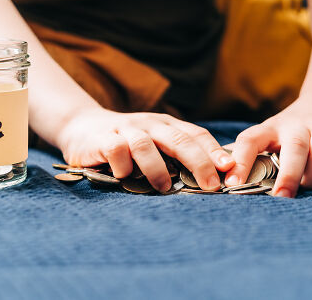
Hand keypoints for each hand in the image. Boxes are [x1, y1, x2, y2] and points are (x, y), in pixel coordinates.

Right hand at [56, 107, 234, 191]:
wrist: (82, 127)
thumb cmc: (127, 143)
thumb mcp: (155, 143)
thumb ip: (177, 156)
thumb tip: (215, 178)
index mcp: (167, 124)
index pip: (196, 134)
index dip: (214, 151)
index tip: (230, 169)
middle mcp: (149, 124)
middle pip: (178, 139)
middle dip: (197, 162)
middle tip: (210, 185)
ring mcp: (126, 129)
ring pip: (146, 145)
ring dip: (158, 169)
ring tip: (164, 188)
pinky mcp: (103, 138)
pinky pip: (117, 150)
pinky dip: (124, 166)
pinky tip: (125, 177)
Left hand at [224, 89, 311, 197]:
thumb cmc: (293, 128)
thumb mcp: (271, 134)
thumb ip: (254, 155)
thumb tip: (226, 181)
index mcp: (271, 128)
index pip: (250, 140)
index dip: (240, 161)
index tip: (233, 184)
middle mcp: (297, 126)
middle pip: (294, 148)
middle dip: (288, 175)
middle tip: (281, 197)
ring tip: (309, 186)